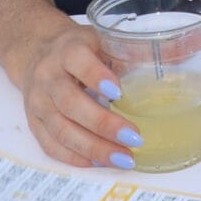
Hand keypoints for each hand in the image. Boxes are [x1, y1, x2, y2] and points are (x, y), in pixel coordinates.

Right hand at [10, 23, 142, 169]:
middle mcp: (48, 76)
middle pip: (71, 103)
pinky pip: (51, 145)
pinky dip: (76, 157)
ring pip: (62, 130)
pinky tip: (99, 162)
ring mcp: (38, 102)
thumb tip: (167, 63)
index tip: (119, 93)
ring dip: (94, 148)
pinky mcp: (34, 123)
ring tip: (123, 157)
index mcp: (67, 50)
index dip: (97, 77)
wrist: (36, 53)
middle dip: (103, 124)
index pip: (78, 61)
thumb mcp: (99, 38)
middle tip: (134, 137)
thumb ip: (126, 51)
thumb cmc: (77, 47)